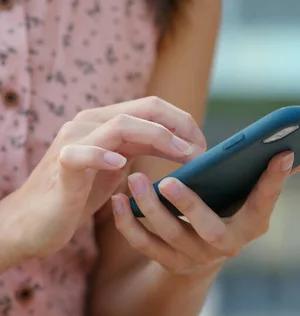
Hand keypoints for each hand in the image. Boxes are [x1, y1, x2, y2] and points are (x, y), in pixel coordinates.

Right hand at [0, 96, 205, 260]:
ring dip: (159, 138)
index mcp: (107, 122)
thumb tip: (184, 146)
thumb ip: (143, 149)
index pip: (153, 107)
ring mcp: (75, 141)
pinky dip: (101, 156)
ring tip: (183, 155)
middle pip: (145, 108)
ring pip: (120, 125)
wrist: (35, 221)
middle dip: (180, 126)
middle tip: (201, 150)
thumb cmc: (80, 193)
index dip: (183, 122)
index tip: (203, 145)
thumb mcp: (120, 166)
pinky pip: (80, 154)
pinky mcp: (61, 165)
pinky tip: (121, 165)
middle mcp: (91, 123)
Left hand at [110, 152, 299, 275]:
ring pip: (169, 235)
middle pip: (208, 229)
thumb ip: (269, 179)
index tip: (279, 153)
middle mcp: (226, 245)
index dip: (274, 180)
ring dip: (149, 209)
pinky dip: (127, 224)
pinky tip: (116, 199)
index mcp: (252, 225)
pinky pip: (143, 245)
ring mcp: (195, 256)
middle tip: (169, 180)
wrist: (204, 255)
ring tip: (135, 179)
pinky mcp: (168, 261)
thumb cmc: (230, 213)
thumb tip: (297, 155)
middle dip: (189, 206)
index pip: (265, 201)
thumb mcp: (252, 201)